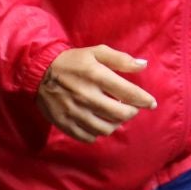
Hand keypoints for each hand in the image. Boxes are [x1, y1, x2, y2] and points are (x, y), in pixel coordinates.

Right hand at [37, 45, 156, 143]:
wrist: (39, 72)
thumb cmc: (73, 61)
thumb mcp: (97, 52)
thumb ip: (121, 59)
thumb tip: (143, 65)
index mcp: (96, 76)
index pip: (128, 93)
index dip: (144, 100)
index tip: (151, 103)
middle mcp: (87, 96)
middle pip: (119, 114)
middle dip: (131, 112)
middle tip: (132, 109)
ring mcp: (75, 112)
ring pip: (105, 129)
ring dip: (116, 124)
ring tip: (116, 116)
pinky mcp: (65, 123)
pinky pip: (88, 137)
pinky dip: (98, 133)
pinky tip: (99, 123)